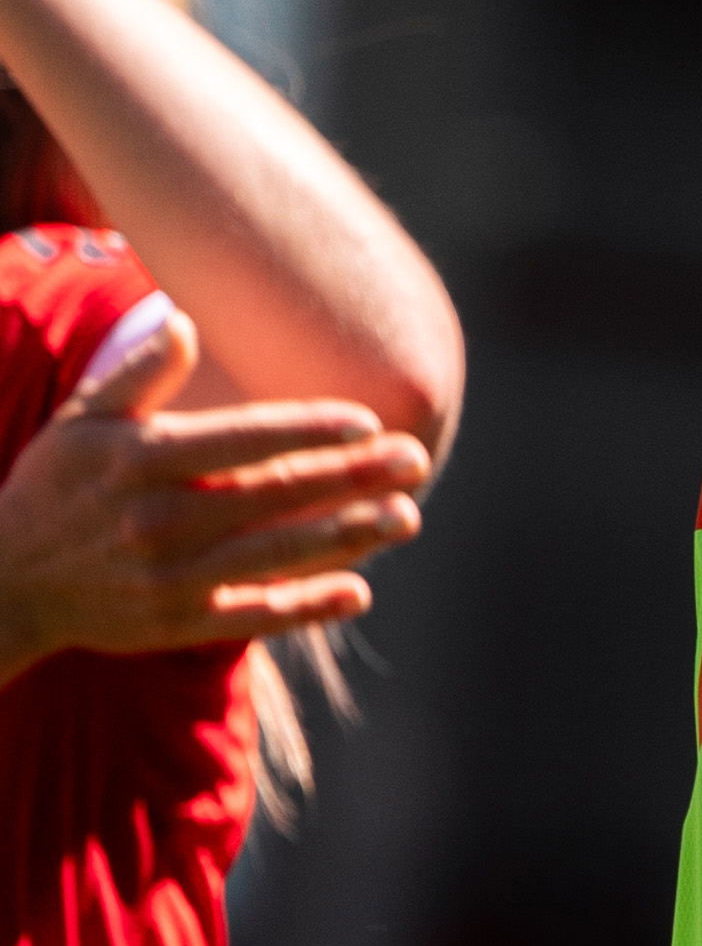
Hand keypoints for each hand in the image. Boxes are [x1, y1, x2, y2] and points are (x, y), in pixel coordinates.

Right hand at [0, 308, 426, 679]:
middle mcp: (159, 521)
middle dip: (353, 476)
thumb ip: (138, 374)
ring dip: (348, 537)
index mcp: (142, 461)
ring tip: (406, 515)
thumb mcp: (81, 422)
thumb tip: (185, 321)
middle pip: (275, 495)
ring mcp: (170, 578)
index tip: (369, 421)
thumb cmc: (54, 488)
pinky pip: (253, 616)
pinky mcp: (175, 624)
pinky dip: (306, 607)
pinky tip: (359, 591)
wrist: (4, 585)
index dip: (310, 429)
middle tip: (416, 458)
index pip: (243, 439)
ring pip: (276, 555)